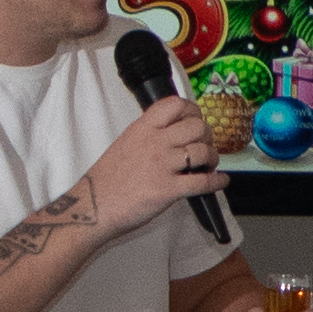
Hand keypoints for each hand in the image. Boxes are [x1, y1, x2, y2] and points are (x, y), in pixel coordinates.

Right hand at [87, 94, 222, 237]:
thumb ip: (148, 135)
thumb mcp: (125, 144)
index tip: (196, 120)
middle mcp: (153, 142)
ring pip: (203, 151)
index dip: (192, 111)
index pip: (174, 104)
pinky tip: (219, 181)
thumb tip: (174, 132)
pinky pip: (203, 182)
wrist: (93, 207)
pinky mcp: (167, 189)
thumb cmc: (107, 180)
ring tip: (208, 166)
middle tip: (203, 148)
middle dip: (207, 137)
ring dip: (212, 159)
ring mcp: (161, 165)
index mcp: (142, 129)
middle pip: (197, 126)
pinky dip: (217, 181)